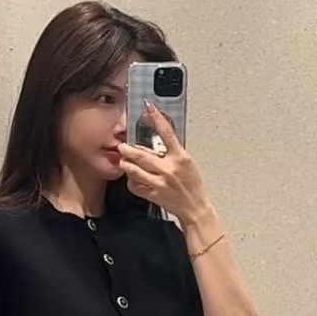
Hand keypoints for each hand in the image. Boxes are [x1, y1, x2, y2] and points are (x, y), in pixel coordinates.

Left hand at [118, 102, 208, 223]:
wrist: (195, 208)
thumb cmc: (193, 185)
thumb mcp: (188, 163)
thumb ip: (173, 153)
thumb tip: (157, 143)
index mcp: (180, 158)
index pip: (167, 133)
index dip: (156, 118)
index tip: (148, 107)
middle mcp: (168, 169)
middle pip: (141, 155)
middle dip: (128, 149)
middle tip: (122, 146)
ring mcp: (159, 183)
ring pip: (134, 170)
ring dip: (126, 164)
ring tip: (124, 161)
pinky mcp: (153, 194)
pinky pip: (135, 186)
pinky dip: (131, 181)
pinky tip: (132, 178)